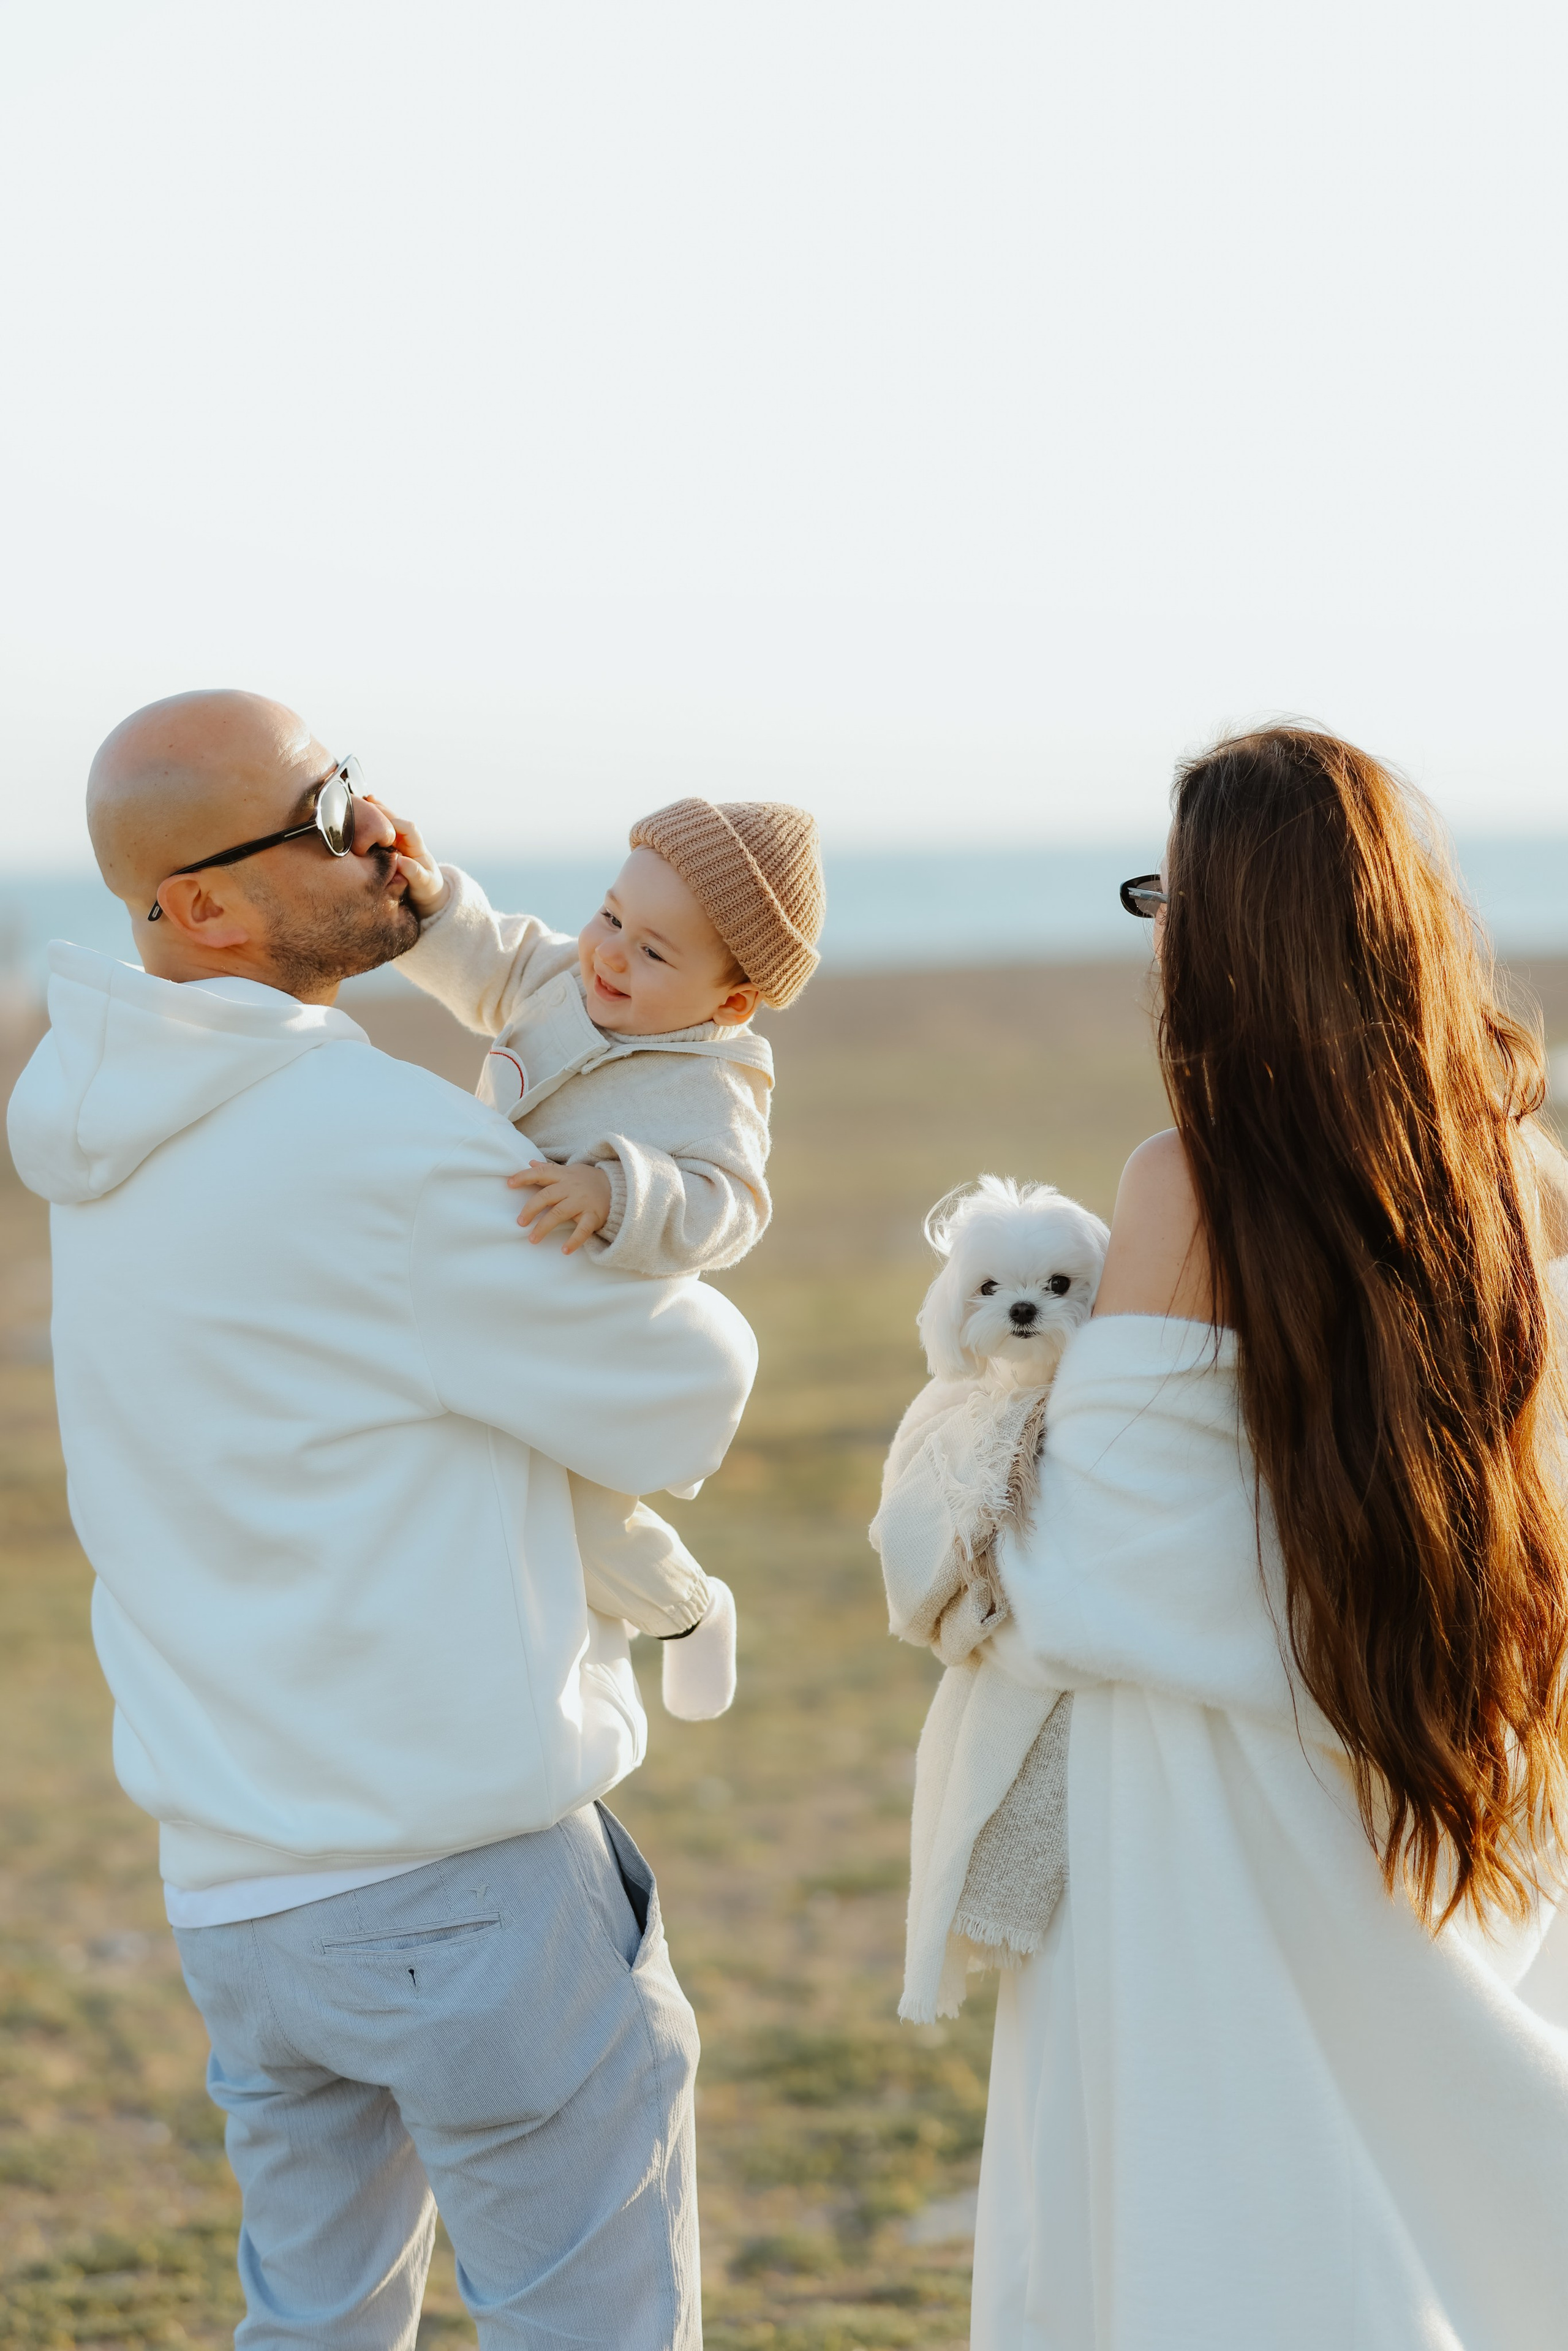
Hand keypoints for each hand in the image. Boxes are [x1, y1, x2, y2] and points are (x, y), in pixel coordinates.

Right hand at [362, 796, 448, 915]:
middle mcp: (408, 840)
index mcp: (417, 847)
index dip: (395, 823)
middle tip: (365, 805)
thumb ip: (414, 873)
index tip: (380, 825)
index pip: (408, 828)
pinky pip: (380, 830)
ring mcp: (398, 841)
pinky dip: (372, 820)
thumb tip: (400, 861)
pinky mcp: (389, 845)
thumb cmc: (427, 888)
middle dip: (382, 811)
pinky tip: (361, 810)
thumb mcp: (424, 883)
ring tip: (360, 802)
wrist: (427, 892)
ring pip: (387, 822)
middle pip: (395, 820)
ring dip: (375, 811)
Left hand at [507, 1159, 613, 1252]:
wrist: (619, 1187)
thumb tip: (530, 1163)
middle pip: (547, 1196)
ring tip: (533, 1239)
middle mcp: (571, 1187)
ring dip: (544, 1227)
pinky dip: (574, 1240)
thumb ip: (549, 1169)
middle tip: (520, 1222)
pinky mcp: (593, 1215)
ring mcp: (582, 1202)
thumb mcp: (570, 1171)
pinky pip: (583, 1229)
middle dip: (531, 1209)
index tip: (509, 1184)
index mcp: (563, 1176)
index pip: (541, 1173)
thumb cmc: (588, 1180)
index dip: (524, 1177)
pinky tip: (564, 1250)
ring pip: (560, 1213)